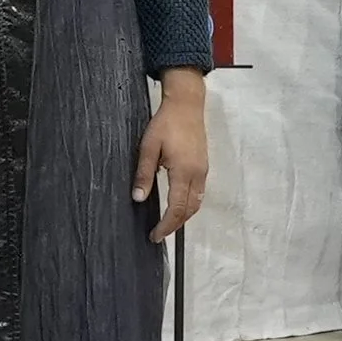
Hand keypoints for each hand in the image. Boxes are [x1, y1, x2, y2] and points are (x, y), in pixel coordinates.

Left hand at [135, 71, 209, 242]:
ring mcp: (203, 171)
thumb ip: (144, 174)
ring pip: (196, 203)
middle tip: (158, 233)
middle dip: (175, 225)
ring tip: (167, 223)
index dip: (166, 226)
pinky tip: (177, 204)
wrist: (186, 104)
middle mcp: (197, 175)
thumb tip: (138, 198)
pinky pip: (198, 193)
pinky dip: (189, 204)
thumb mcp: (148, 147)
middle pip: (189, 210)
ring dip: (183, 216)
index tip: (154, 236)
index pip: (176, 208)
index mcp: (183, 172)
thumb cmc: (165, 123)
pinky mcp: (203, 166)